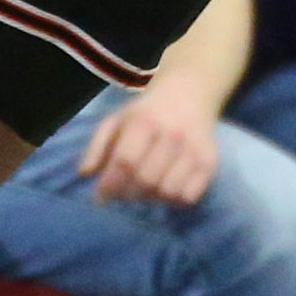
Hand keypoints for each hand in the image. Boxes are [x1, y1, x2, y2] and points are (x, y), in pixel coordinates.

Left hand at [79, 89, 219, 206]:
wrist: (189, 95)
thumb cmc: (146, 113)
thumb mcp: (116, 120)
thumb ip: (96, 146)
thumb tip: (85, 174)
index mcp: (145, 121)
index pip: (126, 162)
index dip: (110, 184)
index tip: (101, 196)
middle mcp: (172, 135)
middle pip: (145, 181)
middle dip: (127, 194)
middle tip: (121, 193)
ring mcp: (194, 150)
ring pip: (166, 193)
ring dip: (150, 198)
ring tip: (143, 189)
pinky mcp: (209, 163)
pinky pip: (187, 198)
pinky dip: (172, 200)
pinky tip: (165, 187)